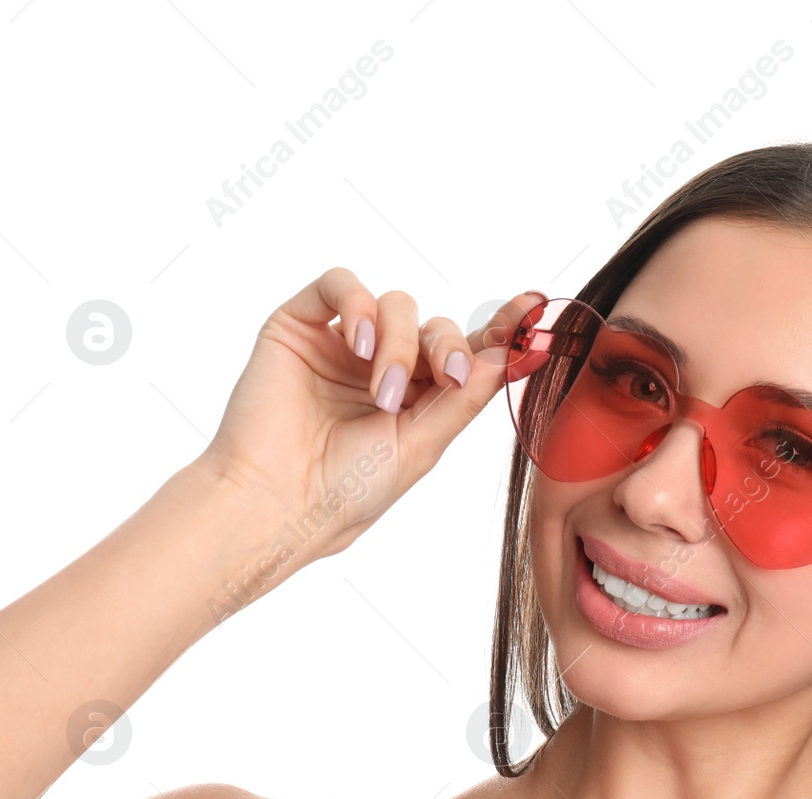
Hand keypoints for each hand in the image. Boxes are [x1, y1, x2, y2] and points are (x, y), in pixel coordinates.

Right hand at [198, 267, 544, 566]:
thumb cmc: (346, 488)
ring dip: (401, 342)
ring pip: (395, 305)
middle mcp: (381, 367)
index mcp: (418, 399)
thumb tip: (511, 355)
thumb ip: (466, 396)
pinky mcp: (299, 326)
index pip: (467, 352)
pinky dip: (357, 305)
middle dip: (448, 347)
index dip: (501, 329)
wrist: (278, 501)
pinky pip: (339, 284)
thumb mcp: (424, 442)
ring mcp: (341, 345)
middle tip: (448, 378)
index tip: (533, 307)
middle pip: (437, 325)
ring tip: (383, 391)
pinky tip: (358, 344)